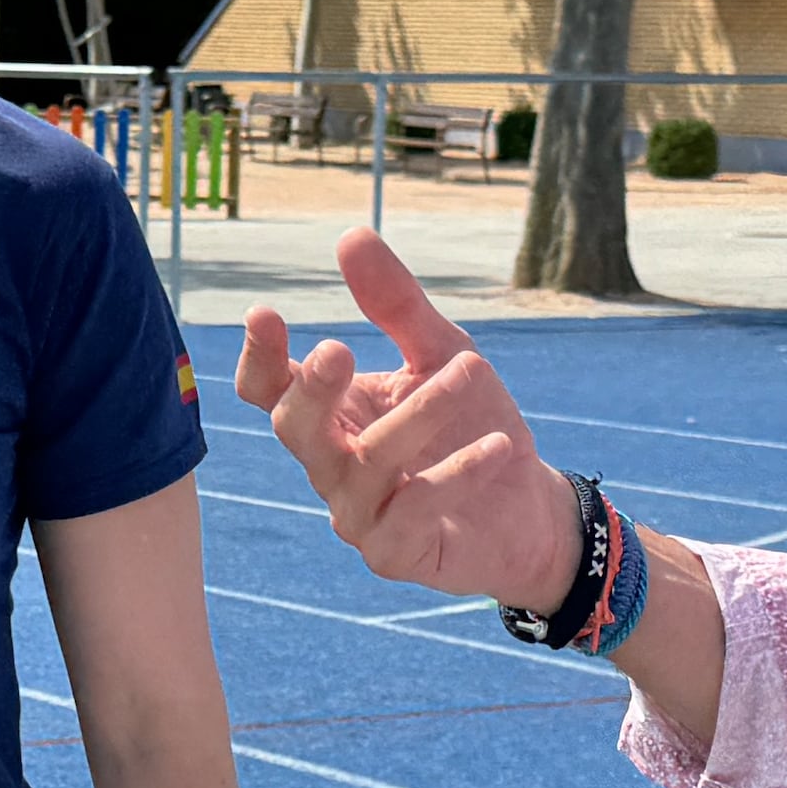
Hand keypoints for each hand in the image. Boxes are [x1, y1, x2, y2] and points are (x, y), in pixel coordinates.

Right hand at [236, 230, 581, 610]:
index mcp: (332, 415)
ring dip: (417, 416)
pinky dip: (455, 475)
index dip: (259, 357)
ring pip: (365, 464)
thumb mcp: (441, 353)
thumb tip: (350, 235)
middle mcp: (331, 466)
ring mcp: (358, 514)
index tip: (263, 313)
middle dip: (311, 390)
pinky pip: (414, 510)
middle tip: (337, 349)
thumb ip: (396, 305)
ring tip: (468, 373)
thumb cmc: (474, 425)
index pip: (270, 389)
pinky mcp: (396, 553)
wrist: (528, 506)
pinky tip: (496, 446)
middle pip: (294, 429)